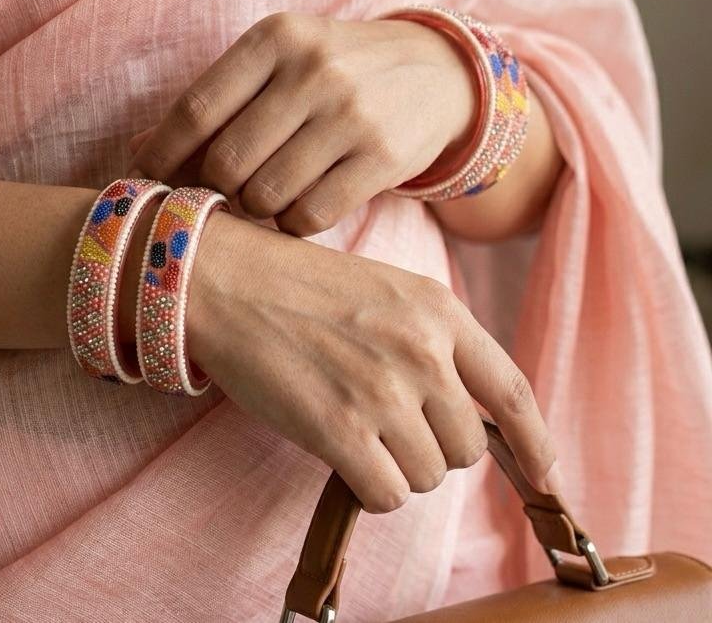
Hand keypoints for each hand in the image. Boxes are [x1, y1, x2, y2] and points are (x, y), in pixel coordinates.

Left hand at [127, 11, 476, 236]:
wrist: (437, 71)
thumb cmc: (336, 69)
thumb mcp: (279, 60)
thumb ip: (214, 101)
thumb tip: (135, 152)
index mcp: (275, 38)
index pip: (195, 110)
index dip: (161, 157)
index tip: (144, 183)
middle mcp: (313, 71)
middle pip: (226, 162)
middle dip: (214, 188)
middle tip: (223, 190)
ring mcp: (352, 115)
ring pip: (265, 196)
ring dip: (254, 209)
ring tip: (264, 195)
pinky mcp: (383, 158)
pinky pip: (309, 217)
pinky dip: (292, 224)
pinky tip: (298, 207)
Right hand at [185, 210, 561, 512]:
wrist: (228, 281)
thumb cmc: (298, 285)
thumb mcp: (386, 288)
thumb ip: (434, 339)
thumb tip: (462, 408)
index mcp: (439, 311)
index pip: (511, 389)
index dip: (536, 440)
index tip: (546, 472)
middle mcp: (422, 352)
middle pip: (468, 447)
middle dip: (436, 448)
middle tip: (391, 426)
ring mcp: (383, 391)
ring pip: (429, 476)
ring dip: (398, 466)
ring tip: (357, 429)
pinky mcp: (340, 429)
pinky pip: (387, 493)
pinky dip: (368, 486)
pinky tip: (341, 453)